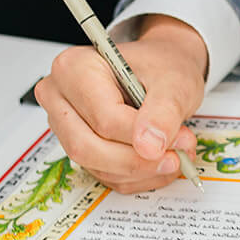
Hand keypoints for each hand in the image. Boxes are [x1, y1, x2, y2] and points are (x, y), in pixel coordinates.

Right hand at [34, 15, 207, 193]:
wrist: (164, 67)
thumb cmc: (162, 65)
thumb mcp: (174, 81)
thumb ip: (163, 112)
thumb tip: (149, 146)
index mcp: (74, 68)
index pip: (103, 118)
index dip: (142, 137)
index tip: (179, 141)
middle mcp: (60, 97)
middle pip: (87, 147)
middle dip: (137, 160)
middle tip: (176, 157)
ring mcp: (65, 126)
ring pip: (96, 166)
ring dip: (141, 170)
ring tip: (175, 154)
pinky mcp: (79, 146)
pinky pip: (104, 174)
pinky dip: (137, 175)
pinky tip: (159, 160)